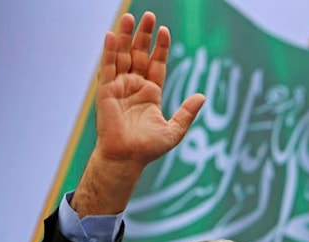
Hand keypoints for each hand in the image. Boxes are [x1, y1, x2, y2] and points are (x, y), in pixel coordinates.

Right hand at [73, 12, 204, 215]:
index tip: (165, 31)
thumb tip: (202, 96)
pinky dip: (109, 51)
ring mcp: (119, 87)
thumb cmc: (148, 148)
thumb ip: (187, 113)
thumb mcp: (174, 130)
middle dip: (144, 36)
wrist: (127, 158)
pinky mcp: (106, 91)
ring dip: (124, 37)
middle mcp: (134, 86)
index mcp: (150, 93)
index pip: (156, 64)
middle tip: (149, 16)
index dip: (160, 48)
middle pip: (139, 54)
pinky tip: (110, 35)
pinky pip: (107, 67)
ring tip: (129, 17)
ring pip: (122, 56)